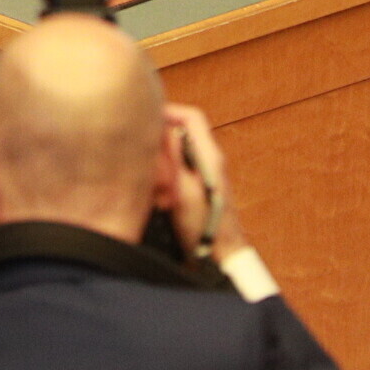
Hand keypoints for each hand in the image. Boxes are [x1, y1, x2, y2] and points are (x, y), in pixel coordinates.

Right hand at [160, 104, 242, 259]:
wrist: (222, 256)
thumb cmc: (205, 228)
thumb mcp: (183, 190)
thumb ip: (173, 157)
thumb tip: (163, 128)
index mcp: (210, 156)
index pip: (191, 117)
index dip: (168, 112)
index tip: (147, 119)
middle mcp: (210, 161)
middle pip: (181, 133)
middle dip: (160, 142)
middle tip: (147, 156)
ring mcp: (206, 174)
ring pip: (176, 153)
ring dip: (162, 164)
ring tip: (155, 183)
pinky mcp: (199, 188)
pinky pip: (178, 171)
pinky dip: (166, 179)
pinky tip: (161, 197)